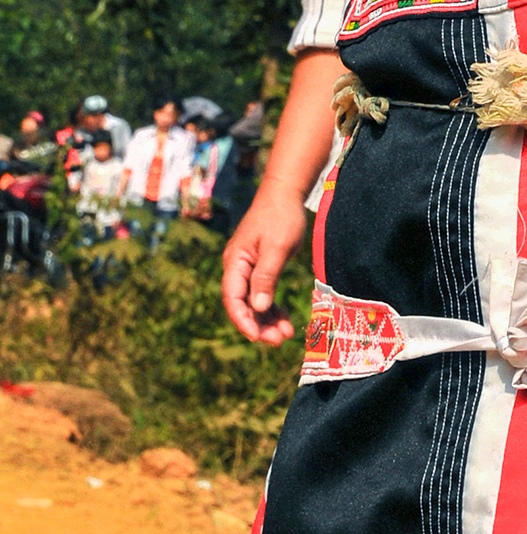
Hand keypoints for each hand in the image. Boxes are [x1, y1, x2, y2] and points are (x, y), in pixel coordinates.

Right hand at [222, 180, 313, 344]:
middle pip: (243, 305)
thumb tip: (258, 308)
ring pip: (254, 302)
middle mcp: (238, 268)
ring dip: (267, 320)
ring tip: (285, 335)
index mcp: (235, 262)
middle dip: (259, 325)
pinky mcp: (261, 267)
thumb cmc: (281, 216)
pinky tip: (284, 320)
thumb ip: (266, 276)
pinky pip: (263, 294)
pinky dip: (273, 308)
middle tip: (279, 340)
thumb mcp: (277, 247)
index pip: (233, 299)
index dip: (244, 320)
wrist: (286, 192)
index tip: (258, 337)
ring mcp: (248, 268)